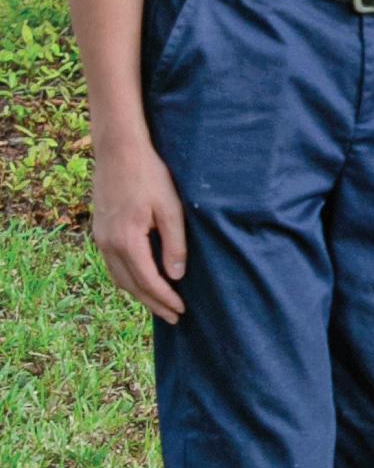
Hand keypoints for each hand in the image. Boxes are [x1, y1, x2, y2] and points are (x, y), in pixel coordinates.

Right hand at [92, 138, 188, 321]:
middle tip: (173, 317)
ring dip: (139, 294)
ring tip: (158, 304)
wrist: (118, 150)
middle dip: (153, 303)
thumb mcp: (170, 207)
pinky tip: (140, 280)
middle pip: (130, 285)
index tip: (181, 309)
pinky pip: (112, 265)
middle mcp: (108, 244)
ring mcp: (100, 238)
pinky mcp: (100, 231)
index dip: (165, 298)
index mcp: (127, 241)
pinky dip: (128, 278)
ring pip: (118, 278)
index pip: (148, 281)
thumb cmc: (149, 175)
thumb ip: (174, 244)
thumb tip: (176, 276)